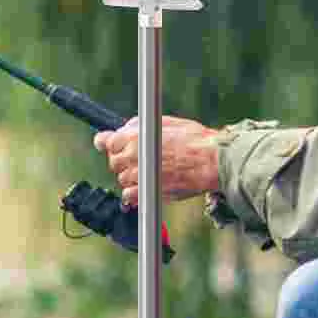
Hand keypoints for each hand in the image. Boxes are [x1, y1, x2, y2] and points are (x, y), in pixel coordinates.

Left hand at [93, 116, 220, 207]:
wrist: (211, 161)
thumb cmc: (195, 140)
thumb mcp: (166, 122)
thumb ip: (140, 126)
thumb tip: (127, 128)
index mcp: (135, 137)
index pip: (105, 141)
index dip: (108, 143)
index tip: (108, 145)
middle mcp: (132, 156)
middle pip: (113, 162)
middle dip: (122, 160)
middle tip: (138, 159)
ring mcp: (138, 176)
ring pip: (121, 179)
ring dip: (131, 176)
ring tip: (148, 172)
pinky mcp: (146, 192)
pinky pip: (128, 195)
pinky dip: (133, 193)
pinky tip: (143, 187)